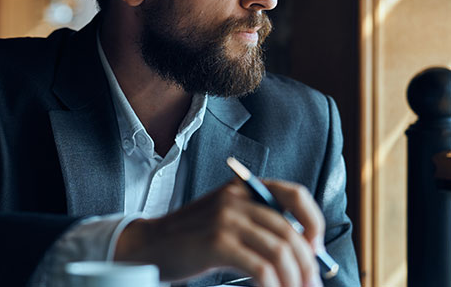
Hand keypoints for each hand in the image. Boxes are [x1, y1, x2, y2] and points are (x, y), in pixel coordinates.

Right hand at [114, 180, 324, 286]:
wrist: (149, 245)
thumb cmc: (191, 239)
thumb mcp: (225, 219)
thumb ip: (257, 226)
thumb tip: (303, 254)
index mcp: (242, 188)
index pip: (295, 195)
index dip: (314, 222)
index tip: (316, 250)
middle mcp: (236, 198)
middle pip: (291, 232)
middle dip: (307, 266)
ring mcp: (226, 219)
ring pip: (280, 251)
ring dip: (293, 280)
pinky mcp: (217, 242)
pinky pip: (261, 267)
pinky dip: (273, 285)